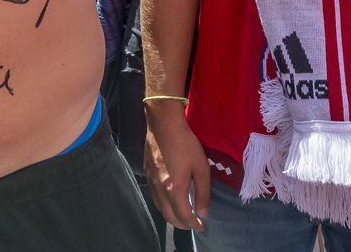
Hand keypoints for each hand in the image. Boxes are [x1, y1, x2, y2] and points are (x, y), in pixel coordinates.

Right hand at [144, 101, 211, 231]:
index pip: (184, 215)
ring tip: (183, 214)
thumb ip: (203, 192)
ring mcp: (151, 181)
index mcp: (174, 189)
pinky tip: (170, 199)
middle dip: (182, 224)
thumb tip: (203, 212)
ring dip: (172, 216)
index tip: (202, 226)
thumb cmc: (186, 144)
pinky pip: (154, 197)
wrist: (163, 124)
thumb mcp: (201, 167)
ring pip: (160, 208)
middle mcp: (160, 189)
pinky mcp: (147, 173)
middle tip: (193, 223)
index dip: (194, 224)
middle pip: (169, 216)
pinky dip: (164, 205)